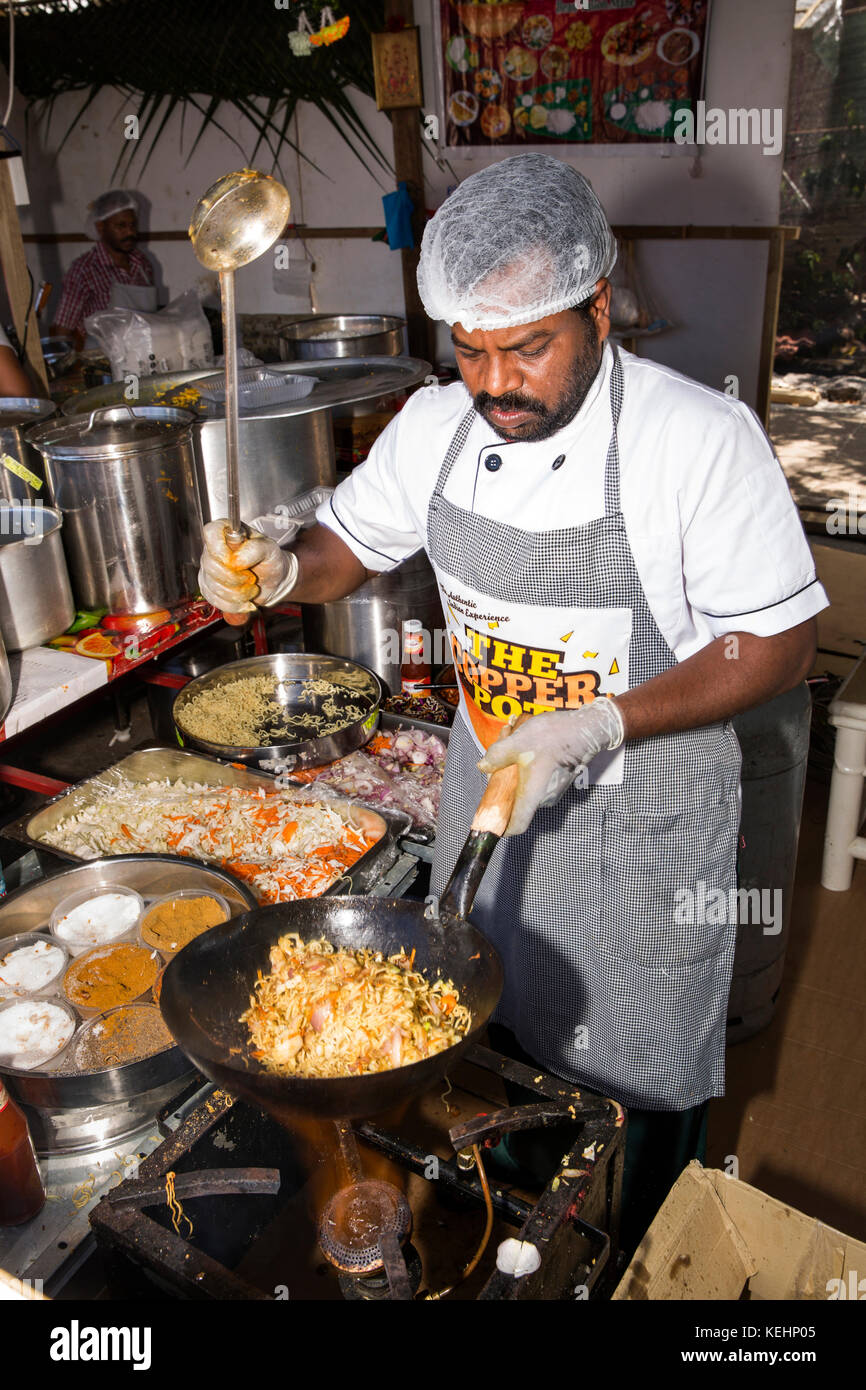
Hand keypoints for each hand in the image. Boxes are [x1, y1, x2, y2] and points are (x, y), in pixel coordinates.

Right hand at [198, 519, 297, 614]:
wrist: (272, 580)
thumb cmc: (269, 559)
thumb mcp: (270, 549)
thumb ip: (255, 549)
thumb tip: (236, 560)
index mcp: (226, 532)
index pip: (211, 533)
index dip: (221, 550)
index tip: (236, 562)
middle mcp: (213, 549)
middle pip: (211, 566)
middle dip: (236, 578)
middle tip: (251, 577)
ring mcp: (208, 570)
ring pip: (214, 587)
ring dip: (238, 593)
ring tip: (251, 587)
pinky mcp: (209, 588)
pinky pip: (215, 601)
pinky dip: (234, 604)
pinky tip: (245, 599)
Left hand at [477, 700, 624, 835]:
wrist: (585, 728)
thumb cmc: (553, 738)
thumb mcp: (516, 743)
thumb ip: (497, 757)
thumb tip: (483, 766)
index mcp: (532, 796)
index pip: (516, 825)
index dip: (502, 827)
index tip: (492, 820)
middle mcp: (544, 798)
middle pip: (518, 804)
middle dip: (505, 788)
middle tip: (498, 766)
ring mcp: (554, 790)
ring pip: (528, 789)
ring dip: (517, 775)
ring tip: (513, 750)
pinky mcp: (560, 780)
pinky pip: (538, 782)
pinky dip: (529, 770)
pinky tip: (527, 749)